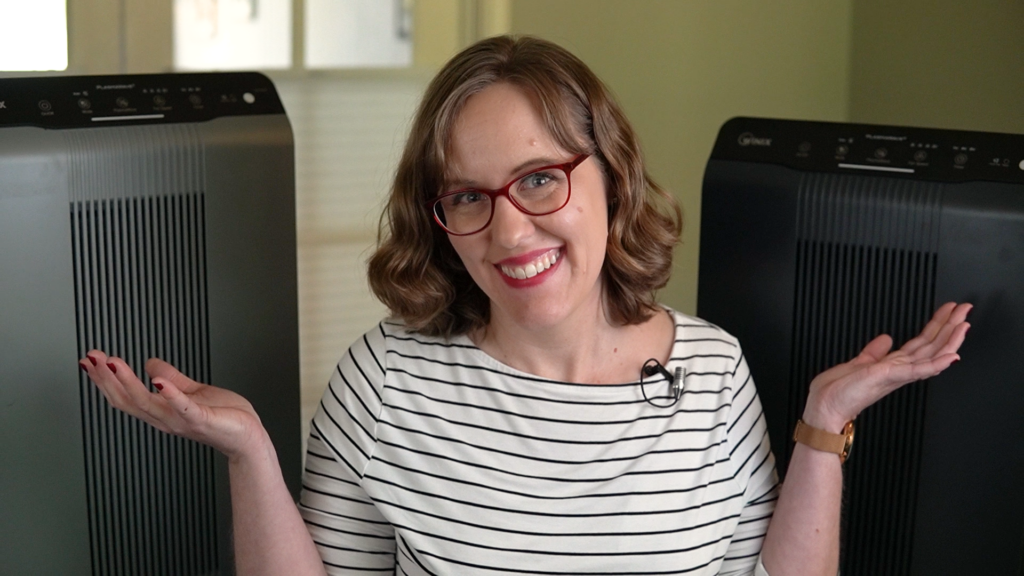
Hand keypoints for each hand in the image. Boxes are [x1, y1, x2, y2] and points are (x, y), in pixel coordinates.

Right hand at [79, 351, 265, 460]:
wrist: (249, 436)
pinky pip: (183, 408)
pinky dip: (170, 394)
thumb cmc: (225, 417)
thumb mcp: (193, 391)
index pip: (125, 396)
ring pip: (147, 403)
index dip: (104, 380)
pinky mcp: (202, 419)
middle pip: (128, 400)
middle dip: (107, 379)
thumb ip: (172, 379)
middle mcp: (166, 419)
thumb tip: (150, 364)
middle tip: (91, 358)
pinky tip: (158, 380)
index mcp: (162, 411)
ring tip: (114, 363)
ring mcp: (182, 420)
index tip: (88, 361)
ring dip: (128, 382)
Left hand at [802, 302, 971, 431]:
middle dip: (950, 326)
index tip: (949, 310)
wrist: (825, 408)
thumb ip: (875, 351)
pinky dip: (936, 363)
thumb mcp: (860, 362)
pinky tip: (951, 356)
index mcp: (893, 365)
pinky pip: (918, 370)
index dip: (937, 325)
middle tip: (965, 309)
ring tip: (964, 324)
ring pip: (931, 355)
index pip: (922, 342)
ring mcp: (896, 374)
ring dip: (950, 339)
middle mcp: (899, 370)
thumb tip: (886, 339)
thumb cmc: (839, 391)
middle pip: (932, 345)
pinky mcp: (890, 377)